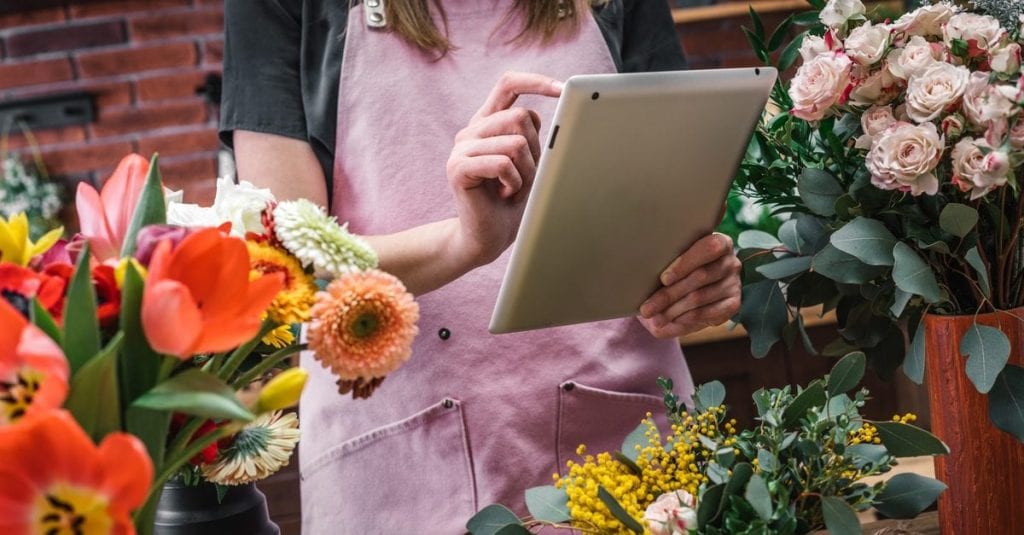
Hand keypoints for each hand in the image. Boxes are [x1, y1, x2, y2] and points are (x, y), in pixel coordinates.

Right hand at [447, 71, 562, 266]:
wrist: (487, 237)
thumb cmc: (512, 202)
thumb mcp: (531, 164)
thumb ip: (534, 138)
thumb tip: (559, 114)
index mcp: (489, 122)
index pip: (508, 84)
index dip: (535, 82)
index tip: (563, 90)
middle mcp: (472, 131)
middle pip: (519, 117)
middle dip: (534, 151)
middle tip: (525, 177)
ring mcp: (462, 148)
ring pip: (515, 143)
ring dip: (525, 172)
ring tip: (513, 189)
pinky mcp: (457, 168)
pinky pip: (502, 163)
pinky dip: (513, 183)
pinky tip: (504, 194)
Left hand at [638, 233, 741, 338]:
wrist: (687, 289)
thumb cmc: (675, 270)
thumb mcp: (668, 263)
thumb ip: (663, 266)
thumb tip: (644, 277)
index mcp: (718, 242)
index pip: (708, 248)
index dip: (685, 263)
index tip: (664, 279)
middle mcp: (731, 262)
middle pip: (700, 277)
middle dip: (669, 295)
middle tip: (646, 309)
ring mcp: (734, 283)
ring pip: (700, 297)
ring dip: (673, 310)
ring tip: (654, 317)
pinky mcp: (733, 304)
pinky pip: (708, 313)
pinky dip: (686, 318)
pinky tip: (672, 320)